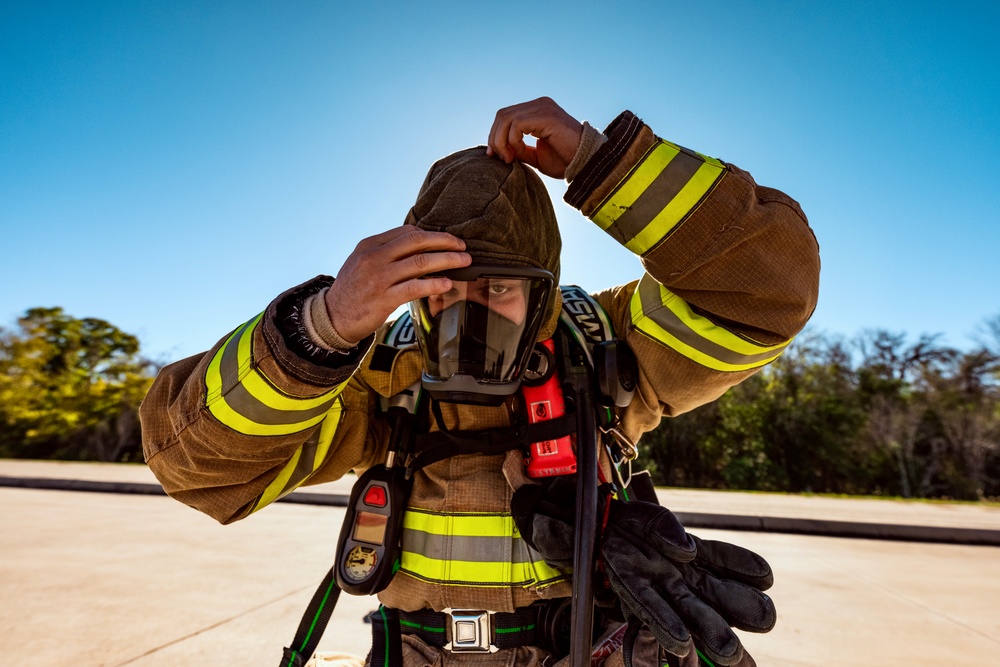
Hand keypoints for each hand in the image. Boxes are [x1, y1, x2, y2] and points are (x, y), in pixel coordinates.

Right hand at [324, 226, 470, 342]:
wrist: (332, 317)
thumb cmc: (352, 290)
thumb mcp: (362, 262)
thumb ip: (385, 252)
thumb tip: (418, 246)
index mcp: (369, 245)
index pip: (407, 232)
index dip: (432, 234)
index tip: (448, 240)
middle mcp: (374, 257)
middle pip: (417, 242)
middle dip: (445, 242)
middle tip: (463, 247)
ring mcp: (379, 278)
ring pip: (420, 263)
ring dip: (447, 261)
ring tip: (464, 262)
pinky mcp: (384, 299)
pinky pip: (415, 288)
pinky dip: (434, 284)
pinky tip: (447, 284)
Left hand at [486, 97, 583, 178]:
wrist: (587, 164)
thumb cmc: (565, 161)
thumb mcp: (535, 156)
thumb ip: (519, 149)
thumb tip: (498, 150)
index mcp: (537, 111)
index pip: (505, 116)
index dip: (495, 135)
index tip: (495, 156)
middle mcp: (539, 105)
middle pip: (502, 115)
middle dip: (495, 139)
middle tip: (502, 159)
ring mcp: (543, 107)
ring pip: (506, 118)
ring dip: (502, 142)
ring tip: (510, 159)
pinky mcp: (546, 115)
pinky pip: (517, 125)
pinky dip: (513, 141)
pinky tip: (522, 153)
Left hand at [603, 503, 775, 666]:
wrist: (596, 534)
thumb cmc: (629, 527)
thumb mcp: (645, 517)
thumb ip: (664, 526)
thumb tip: (687, 550)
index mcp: (698, 558)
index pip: (728, 560)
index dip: (747, 566)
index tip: (764, 575)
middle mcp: (688, 583)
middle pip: (721, 598)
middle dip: (744, 611)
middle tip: (762, 619)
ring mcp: (665, 598)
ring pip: (693, 618)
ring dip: (711, 634)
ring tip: (728, 654)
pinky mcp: (636, 609)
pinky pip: (647, 628)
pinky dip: (655, 646)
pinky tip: (674, 652)